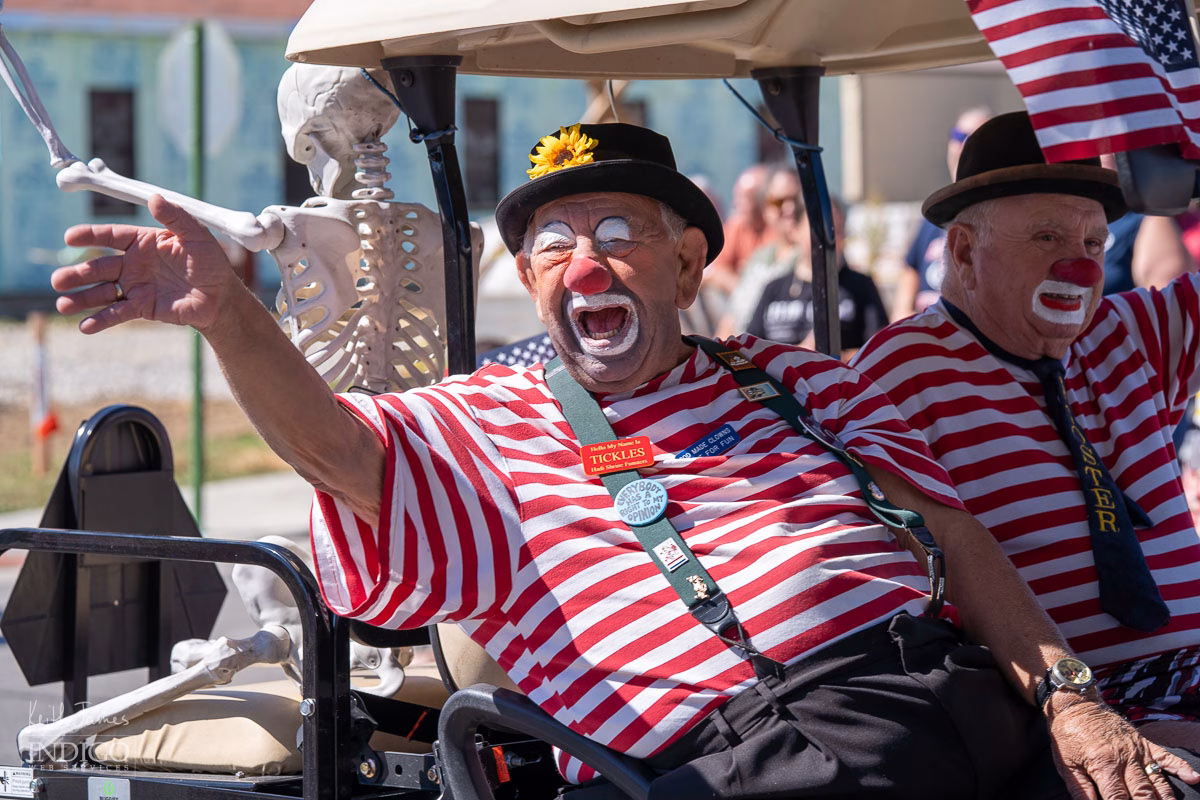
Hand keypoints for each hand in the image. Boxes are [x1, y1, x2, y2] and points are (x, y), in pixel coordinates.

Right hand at [52, 194, 237, 334]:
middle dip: (77, 274)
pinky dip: (101, 320)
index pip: (111, 236)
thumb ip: (175, 217)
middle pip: (98, 267)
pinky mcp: (141, 307)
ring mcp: (135, 286)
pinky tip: (84, 327)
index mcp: (142, 242)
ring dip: (81, 299)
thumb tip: (154, 197)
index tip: (70, 237)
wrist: (220, 297)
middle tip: (57, 280)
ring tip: (62, 305)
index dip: (90, 236)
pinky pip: (117, 313)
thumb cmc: (209, 263)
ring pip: (102, 292)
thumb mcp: (196, 236)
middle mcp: (133, 264)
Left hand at [1048, 693, 1199, 798]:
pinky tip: (1193, 778)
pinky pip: (1166, 757)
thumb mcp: (1066, 764)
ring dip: (1166, 799)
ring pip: (1158, 781)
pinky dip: (1181, 768)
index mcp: (1103, 764)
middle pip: (1143, 794)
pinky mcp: (1144, 743)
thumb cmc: (1067, 735)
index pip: (1118, 799)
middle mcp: (1124, 758)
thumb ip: (1080, 790)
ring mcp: (1137, 750)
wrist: (1075, 704)